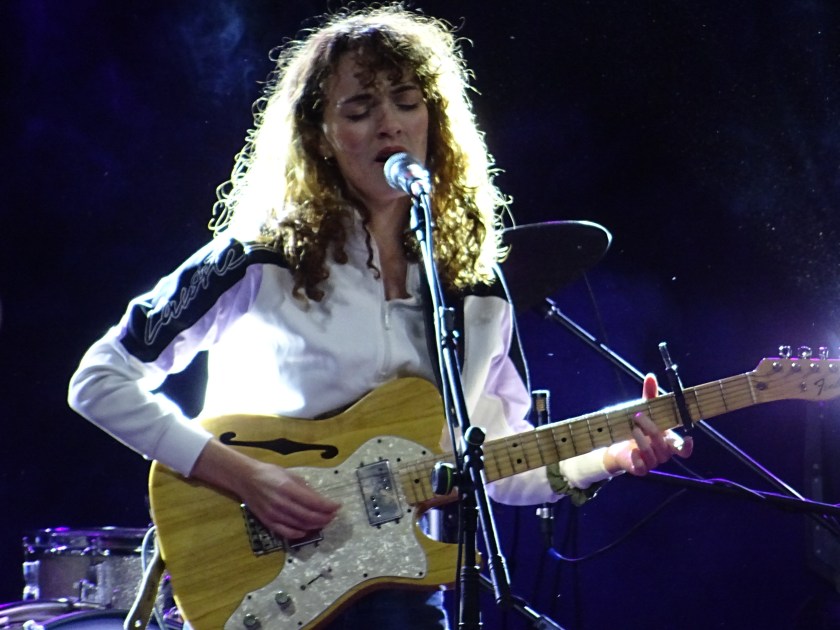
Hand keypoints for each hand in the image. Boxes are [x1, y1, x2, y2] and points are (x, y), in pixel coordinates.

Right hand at [191, 439, 340, 538]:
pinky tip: (307, 530)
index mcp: (288, 488)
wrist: (246, 479)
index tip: (337, 506)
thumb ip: (305, 488)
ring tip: (324, 521)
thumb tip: (320, 499)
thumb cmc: (270, 473)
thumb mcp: (290, 474)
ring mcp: (274, 514)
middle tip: (333, 516)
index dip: (328, 506)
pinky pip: (286, 532)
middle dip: (325, 517)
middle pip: (309, 516)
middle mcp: (281, 503)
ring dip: (315, 525)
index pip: (313, 502)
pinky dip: (299, 533)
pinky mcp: (268, 522)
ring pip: (300, 526)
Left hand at [603, 373, 693, 475]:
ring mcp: (652, 462)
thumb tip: (650, 376)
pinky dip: (637, 458)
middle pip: (663, 445)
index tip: (688, 438)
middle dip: (651, 429)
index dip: (687, 446)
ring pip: (652, 454)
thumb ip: (649, 395)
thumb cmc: (637, 426)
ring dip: (641, 441)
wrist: (618, 445)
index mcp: (668, 440)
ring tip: (632, 429)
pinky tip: (631, 450)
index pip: (683, 448)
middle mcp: (663, 453)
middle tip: (638, 416)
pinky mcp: (640, 469)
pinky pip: (642, 468)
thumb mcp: (644, 410)